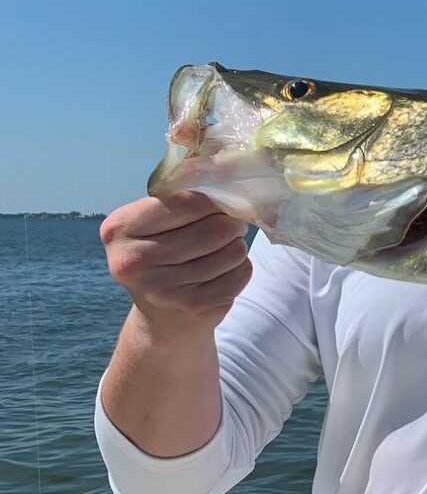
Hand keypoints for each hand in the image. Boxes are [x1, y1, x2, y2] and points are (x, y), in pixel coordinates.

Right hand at [100, 191, 251, 335]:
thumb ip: (180, 201)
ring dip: (236, 247)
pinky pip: (240, 273)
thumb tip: (229, 177)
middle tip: (229, 226)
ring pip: (233, 251)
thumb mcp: (153, 224)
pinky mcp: (192, 307)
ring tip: (222, 251)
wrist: (161, 316)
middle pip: (216, 228)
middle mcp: (134, 260)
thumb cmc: (162, 254)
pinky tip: (223, 273)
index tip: (219, 203)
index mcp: (119, 228)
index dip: (213, 200)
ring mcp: (162, 288)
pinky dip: (240, 269)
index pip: (186, 202)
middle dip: (231, 224)